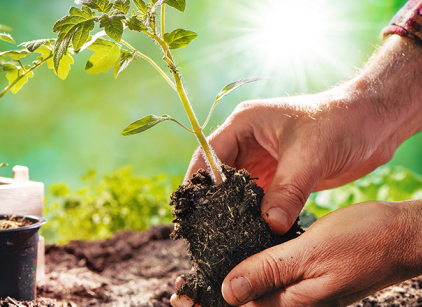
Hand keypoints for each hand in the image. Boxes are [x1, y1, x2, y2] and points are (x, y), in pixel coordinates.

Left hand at [171, 200, 421, 306]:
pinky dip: (249, 274)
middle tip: (179, 290)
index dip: (206, 302)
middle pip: (243, 304)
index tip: (178, 296)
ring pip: (255, 294)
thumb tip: (227, 292)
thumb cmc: (363, 241)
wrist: (403, 236)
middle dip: (211, 298)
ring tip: (196, 280)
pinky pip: (270, 281)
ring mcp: (301, 294)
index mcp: (293, 304)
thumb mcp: (309, 253)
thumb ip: (268, 272)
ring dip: (227, 287)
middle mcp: (295, 304)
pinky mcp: (307, 280)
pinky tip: (236, 263)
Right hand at [187, 35, 421, 234]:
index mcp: (245, 124)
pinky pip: (258, 200)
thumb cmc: (341, 123)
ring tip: (225, 237)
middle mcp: (247, 142)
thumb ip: (287, 191)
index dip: (199, 182)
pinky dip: (254, 216)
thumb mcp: (310, 156)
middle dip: (212, 201)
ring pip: (236, 191)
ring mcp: (262, 160)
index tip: (194, 210)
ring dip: (234, 211)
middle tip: (206, 230)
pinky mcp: (278, 177)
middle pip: (217, 176)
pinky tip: (251, 234)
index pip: (209, 154)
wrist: (375, 123)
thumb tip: (268, 225)